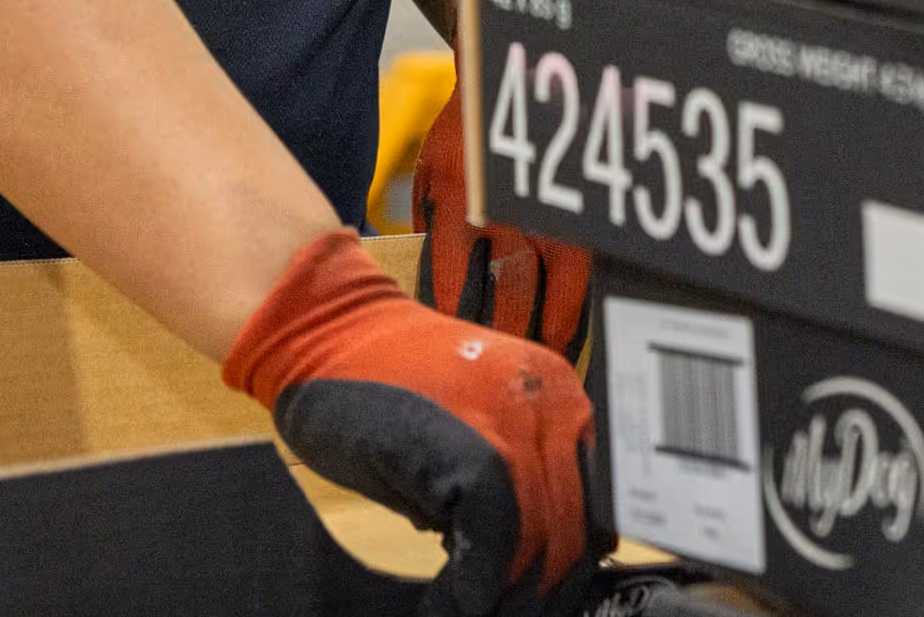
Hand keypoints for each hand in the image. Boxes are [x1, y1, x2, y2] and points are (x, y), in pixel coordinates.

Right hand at [226, 229, 597, 613]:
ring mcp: (513, 424)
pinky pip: (493, 538)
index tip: (549, 597)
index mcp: (561, 398)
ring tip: (475, 615)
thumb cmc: (388, 384)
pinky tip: (451, 606)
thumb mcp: (472, 427)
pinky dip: (472, 589)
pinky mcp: (467, 449)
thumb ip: (512, 479)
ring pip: (539, 538)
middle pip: (572, 526)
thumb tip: (530, 562)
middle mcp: (552, 406)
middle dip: (543, 591)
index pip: (594, 500)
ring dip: (506, 597)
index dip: (572, 564)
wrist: (329, 335)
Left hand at [415, 88, 593, 354]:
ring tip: (548, 360)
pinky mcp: (580, 204)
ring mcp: (552, 206)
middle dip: (509, 340)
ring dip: (554, 329)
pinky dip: (581, 302)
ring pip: (563, 286)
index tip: (455, 356)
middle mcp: (507, 209)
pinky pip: (587, 266)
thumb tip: (429, 287)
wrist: (509, 76)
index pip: (456, 281)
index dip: (457, 325)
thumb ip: (428, 228)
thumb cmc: (463, 131)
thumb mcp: (429, 173)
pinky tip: (575, 325)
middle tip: (505, 374)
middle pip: (513, 294)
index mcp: (458, 201)